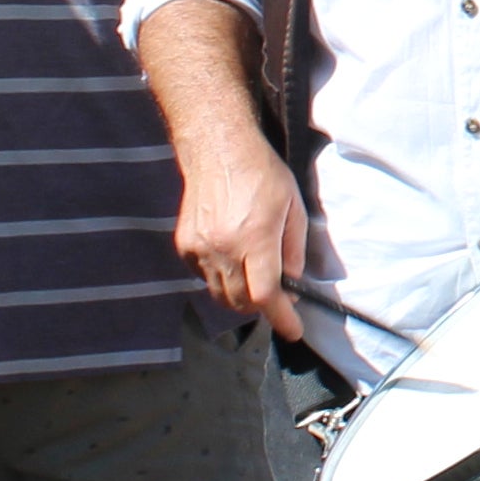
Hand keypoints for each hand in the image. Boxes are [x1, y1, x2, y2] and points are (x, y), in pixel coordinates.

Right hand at [173, 133, 309, 341]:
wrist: (217, 150)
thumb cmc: (262, 173)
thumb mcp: (294, 207)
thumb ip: (295, 250)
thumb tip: (292, 284)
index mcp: (255, 238)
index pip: (267, 295)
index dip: (282, 318)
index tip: (293, 330)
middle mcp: (223, 248)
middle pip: (242, 302)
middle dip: (262, 306)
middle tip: (277, 293)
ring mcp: (199, 248)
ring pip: (221, 294)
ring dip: (240, 295)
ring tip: (253, 271)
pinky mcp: (184, 245)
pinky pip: (204, 278)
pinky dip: (221, 278)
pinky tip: (231, 256)